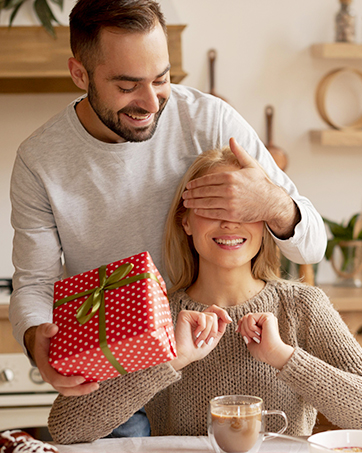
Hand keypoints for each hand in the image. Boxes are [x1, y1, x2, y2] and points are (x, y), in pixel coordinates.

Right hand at [24, 324, 98, 395]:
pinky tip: (93, 380)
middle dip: (80, 389)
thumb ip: (47, 329)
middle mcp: (50, 375)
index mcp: (45, 366)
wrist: (41, 343)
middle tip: (94, 385)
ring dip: (82, 390)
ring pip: (69, 390)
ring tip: (96, 385)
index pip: (55, 378)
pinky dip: (81, 385)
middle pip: (64, 389)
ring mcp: (57, 378)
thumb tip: (54, 328)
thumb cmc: (43, 338)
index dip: (68, 381)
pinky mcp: (63, 376)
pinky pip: (71, 385)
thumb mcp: (42, 331)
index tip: (81, 378)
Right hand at [170, 305, 231, 370]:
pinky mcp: (185, 314)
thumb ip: (220, 329)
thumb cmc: (195, 351)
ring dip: (208, 332)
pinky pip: (202, 317)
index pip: (214, 310)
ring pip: (211, 317)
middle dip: (215, 330)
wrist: (184, 356)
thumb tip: (227, 318)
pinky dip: (202, 328)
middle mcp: (196, 316)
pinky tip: (195, 334)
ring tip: (199, 341)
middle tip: (208, 341)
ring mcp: (190, 314)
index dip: (223, 313)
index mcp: (202, 321)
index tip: (229, 320)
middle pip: (214, 314)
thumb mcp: (213, 340)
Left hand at [182, 137, 299, 238]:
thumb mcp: (251, 165)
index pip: (208, 179)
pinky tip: (196, 210)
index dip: (196, 183)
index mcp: (231, 176)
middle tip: (184, 194)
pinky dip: (203, 212)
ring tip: (187, 202)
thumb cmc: (261, 183)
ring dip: (194, 202)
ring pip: (206, 203)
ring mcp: (230, 203)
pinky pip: (213, 213)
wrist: (272, 202)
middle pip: (204, 191)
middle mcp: (229, 189)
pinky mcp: (232, 215)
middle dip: (192, 193)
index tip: (189, 185)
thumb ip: (239, 153)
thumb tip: (231, 139)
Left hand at [236, 312, 293, 369]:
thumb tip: (239, 325)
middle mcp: (265, 319)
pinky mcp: (267, 316)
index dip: (240, 324)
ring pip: (246, 317)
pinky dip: (251, 328)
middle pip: (244, 318)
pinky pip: (250, 317)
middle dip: (243, 330)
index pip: (246, 319)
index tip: (237, 331)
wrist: (272, 354)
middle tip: (250, 340)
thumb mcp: (250, 340)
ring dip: (248, 331)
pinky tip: (260, 334)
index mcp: (262, 325)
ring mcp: (266, 317)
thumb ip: (245, 331)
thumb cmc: (263, 352)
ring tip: (257, 338)